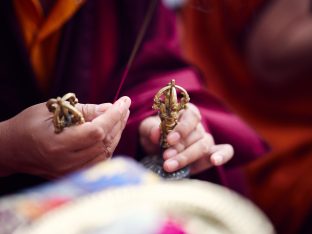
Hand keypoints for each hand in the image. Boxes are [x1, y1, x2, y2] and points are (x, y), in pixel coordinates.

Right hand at [0, 96, 130, 177]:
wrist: (13, 149)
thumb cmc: (29, 125)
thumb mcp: (53, 110)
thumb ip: (84, 110)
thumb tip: (111, 108)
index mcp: (58, 144)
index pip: (96, 131)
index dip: (113, 116)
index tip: (124, 102)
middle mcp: (66, 162)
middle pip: (104, 142)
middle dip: (118, 122)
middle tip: (125, 107)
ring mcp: (70, 172)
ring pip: (105, 152)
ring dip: (116, 133)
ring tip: (121, 116)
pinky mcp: (73, 175)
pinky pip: (100, 160)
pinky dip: (109, 145)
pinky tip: (112, 132)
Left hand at [139, 103, 233, 174]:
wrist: (154, 150)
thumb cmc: (152, 135)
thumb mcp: (146, 130)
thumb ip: (150, 129)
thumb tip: (157, 133)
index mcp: (185, 113)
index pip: (191, 116)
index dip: (182, 128)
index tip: (169, 139)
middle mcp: (197, 125)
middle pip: (197, 135)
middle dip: (181, 149)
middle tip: (165, 158)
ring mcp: (205, 139)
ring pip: (205, 146)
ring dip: (188, 157)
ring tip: (169, 166)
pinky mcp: (210, 154)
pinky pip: (225, 151)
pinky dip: (222, 155)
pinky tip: (215, 161)